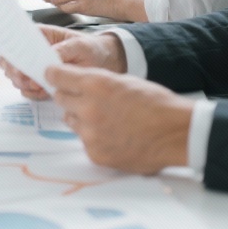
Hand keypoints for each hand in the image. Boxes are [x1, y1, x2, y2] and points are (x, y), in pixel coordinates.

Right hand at [0, 26, 125, 99]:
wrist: (102, 62)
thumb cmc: (91, 48)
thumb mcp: (80, 45)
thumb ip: (64, 50)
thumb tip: (50, 57)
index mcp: (40, 35)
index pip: (16, 40)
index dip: (12, 53)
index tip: (18, 66)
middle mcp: (33, 51)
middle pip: (11, 61)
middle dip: (15, 72)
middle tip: (26, 80)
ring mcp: (36, 67)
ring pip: (17, 77)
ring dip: (23, 84)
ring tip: (37, 86)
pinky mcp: (41, 81)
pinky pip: (28, 89)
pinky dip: (32, 93)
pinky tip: (42, 91)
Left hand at [47, 63, 192, 173]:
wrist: (176, 133)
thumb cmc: (156, 104)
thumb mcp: (124, 81)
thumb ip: (96, 83)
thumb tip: (76, 84)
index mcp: (95, 84)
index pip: (57, 76)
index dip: (54, 75)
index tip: (51, 75)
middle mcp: (88, 108)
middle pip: (60, 99)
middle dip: (69, 97)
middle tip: (84, 99)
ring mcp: (90, 133)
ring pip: (71, 121)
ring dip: (81, 118)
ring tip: (105, 119)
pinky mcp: (95, 153)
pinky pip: (84, 141)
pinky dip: (94, 138)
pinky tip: (114, 136)